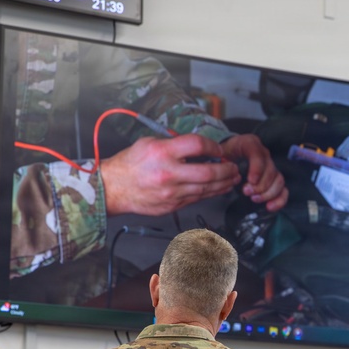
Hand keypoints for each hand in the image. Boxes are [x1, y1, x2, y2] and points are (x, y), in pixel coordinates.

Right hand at [99, 134, 241, 216]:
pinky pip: (197, 199)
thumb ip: (173, 143)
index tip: (218, 148)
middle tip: (234, 167)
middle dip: (226, 170)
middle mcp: (168, 173)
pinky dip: (210, 193)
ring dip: (223, 184)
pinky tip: (219, 188)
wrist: (114, 188)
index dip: (213, 146)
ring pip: (206, 189)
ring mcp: (171, 192)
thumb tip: (197, 146)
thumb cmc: (130, 164)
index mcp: (162, 153)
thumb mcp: (149, 143)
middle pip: (208, 172)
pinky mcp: (172, 205)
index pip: (197, 145)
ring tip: (233, 178)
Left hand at [222, 134, 288, 211]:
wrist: (231, 155)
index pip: (258, 154)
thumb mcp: (220, 151)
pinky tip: (270, 206)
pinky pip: (283, 190)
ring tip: (254, 198)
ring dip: (268, 193)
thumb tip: (224, 169)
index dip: (257, 168)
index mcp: (250, 144)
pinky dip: (279, 200)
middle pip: (271, 170)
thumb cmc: (226, 154)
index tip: (251, 181)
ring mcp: (271, 167)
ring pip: (278, 180)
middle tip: (246, 191)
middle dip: (260, 185)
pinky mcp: (274, 179)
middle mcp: (264, 154)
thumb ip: (221, 159)